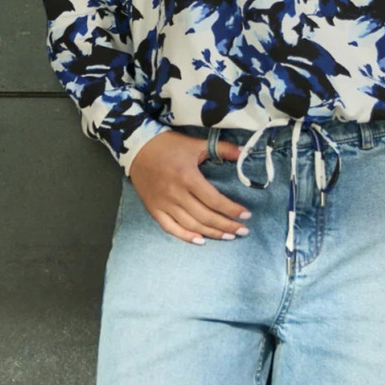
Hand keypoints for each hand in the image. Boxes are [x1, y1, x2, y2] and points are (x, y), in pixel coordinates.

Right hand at [128, 129, 252, 244]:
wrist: (138, 147)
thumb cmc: (169, 145)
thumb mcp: (196, 144)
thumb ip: (222, 149)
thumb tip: (244, 152)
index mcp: (188, 177)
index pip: (214, 200)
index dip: (232, 210)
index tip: (246, 215)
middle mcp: (176, 194)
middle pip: (205, 216)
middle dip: (227, 226)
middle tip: (243, 231)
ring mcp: (164, 204)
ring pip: (191, 224)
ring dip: (212, 233)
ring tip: (229, 236)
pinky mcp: (154, 209)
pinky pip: (170, 228)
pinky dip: (186, 236)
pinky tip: (200, 241)